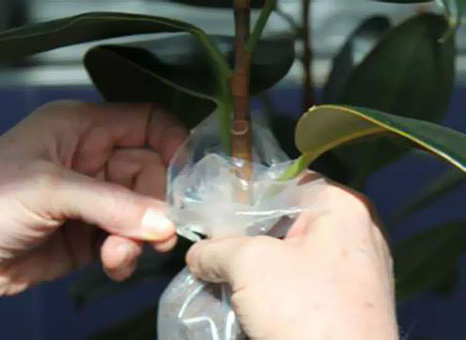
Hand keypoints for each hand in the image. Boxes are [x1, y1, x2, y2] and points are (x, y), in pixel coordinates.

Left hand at [0, 101, 185, 309]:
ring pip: (145, 211)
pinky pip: (130, 240)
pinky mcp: (95, 235)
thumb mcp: (47, 189)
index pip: (147, 123)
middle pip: (153, 173)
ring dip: (141, 236)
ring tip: (120, 255)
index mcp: (83, 128)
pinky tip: (113, 264)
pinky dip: (128, 254)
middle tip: (158, 234)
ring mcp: (98, 199)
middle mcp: (95, 159)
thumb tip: (166, 222)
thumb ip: (111, 204)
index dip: (173, 143)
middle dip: (155, 205)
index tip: (191, 178)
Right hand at [186, 172, 398, 339]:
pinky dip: (277, 285)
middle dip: (248, 234)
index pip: (286, 181)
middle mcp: (356, 231)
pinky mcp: (349, 300)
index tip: (215, 211)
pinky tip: (250, 297)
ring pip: (294, 251)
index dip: (246, 193)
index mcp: (342, 207)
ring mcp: (356, 268)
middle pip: (288, 218)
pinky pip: (305, 279)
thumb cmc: (303, 308)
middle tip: (215, 244)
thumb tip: (198, 254)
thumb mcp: (248, 264)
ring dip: (259, 263)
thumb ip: (216, 247)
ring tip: (225, 272)